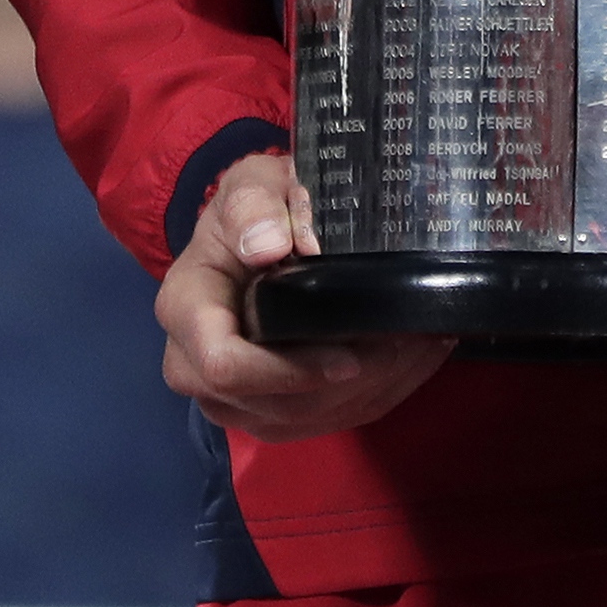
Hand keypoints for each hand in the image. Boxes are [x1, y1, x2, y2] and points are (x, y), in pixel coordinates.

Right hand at [158, 152, 450, 440]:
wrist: (252, 236)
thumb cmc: (255, 208)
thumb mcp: (251, 184)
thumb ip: (255, 205)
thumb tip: (268, 244)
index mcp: (186, 309)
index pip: (224, 365)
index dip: (289, 371)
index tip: (350, 356)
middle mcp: (196, 366)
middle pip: (275, 404)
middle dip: (349, 384)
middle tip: (408, 339)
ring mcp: (232, 399)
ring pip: (308, 420)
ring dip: (374, 390)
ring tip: (421, 342)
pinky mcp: (269, 414)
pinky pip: (327, 421)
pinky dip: (379, 395)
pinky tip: (412, 357)